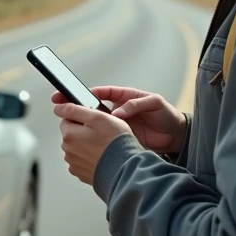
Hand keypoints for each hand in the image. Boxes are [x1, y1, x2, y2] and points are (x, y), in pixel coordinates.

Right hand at [51, 86, 185, 155]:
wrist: (176, 136)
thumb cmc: (166, 115)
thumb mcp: (154, 103)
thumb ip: (136, 104)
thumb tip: (118, 112)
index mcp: (124, 98)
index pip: (100, 93)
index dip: (85, 92)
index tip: (71, 94)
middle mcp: (117, 111)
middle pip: (92, 108)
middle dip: (75, 107)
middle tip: (60, 107)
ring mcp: (117, 126)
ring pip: (94, 125)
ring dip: (82, 125)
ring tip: (68, 126)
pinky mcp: (119, 140)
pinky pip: (102, 138)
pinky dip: (93, 140)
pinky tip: (84, 142)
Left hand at [52, 101, 133, 185]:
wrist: (125, 169)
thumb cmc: (114, 142)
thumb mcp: (97, 117)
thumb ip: (74, 110)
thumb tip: (58, 108)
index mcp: (69, 134)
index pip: (67, 118)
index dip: (82, 117)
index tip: (94, 122)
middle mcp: (68, 150)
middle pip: (72, 134)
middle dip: (83, 131)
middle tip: (102, 133)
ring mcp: (74, 164)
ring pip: (77, 148)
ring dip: (87, 145)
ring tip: (104, 146)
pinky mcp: (82, 174)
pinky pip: (83, 161)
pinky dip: (90, 158)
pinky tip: (102, 157)